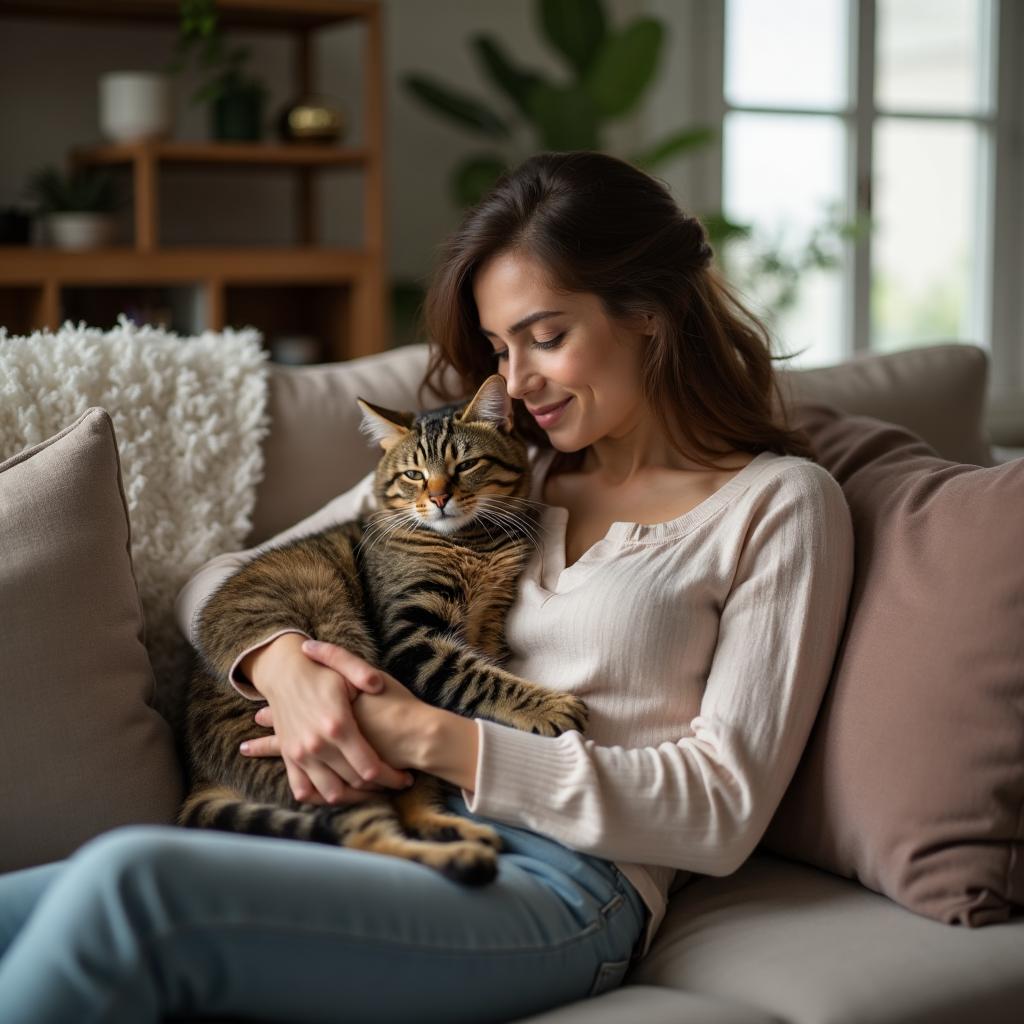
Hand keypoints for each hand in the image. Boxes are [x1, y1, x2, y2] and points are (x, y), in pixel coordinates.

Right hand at [240, 634, 414, 805]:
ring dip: (354, 798)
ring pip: (331, 794)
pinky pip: (303, 791)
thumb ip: (364, 673)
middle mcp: (318, 745)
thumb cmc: (319, 672)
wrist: (283, 673)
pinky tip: (341, 793)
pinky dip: (322, 799)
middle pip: (355, 783)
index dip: (391, 777)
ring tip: (371, 791)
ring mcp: (301, 754)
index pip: (369, 767)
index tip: (405, 777)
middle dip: (380, 788)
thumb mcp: (344, 667)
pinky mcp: (289, 758)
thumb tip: (379, 685)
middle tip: (395, 784)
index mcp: (337, 725)